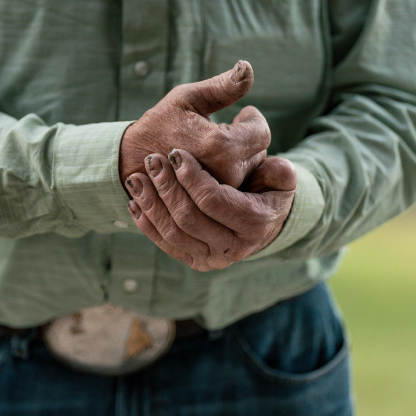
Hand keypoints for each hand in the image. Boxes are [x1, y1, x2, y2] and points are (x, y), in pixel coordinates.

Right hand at [119, 61, 269, 188]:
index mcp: (222, 147)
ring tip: (212, 146)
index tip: (243, 113)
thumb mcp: (187, 97)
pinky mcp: (215, 203)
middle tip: (222, 128)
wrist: (132, 162)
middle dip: (246, 137)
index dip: (254, 119)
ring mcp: (220, 193)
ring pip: (251, 169)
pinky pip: (239, 184)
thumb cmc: (160, 124)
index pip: (262, 132)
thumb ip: (222, 86)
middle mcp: (226, 175)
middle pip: (259, 152)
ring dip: (240, 155)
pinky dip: (231, 171)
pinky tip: (211, 162)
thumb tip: (248, 67)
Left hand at [125, 149, 296, 271]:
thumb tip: (276, 167)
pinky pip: (165, 244)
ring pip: (173, 233)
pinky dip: (146, 223)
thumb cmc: (268, 189)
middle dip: (167, 188)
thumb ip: (279, 171)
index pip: (214, 201)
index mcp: (255, 224)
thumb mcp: (281, 178)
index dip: (192, 177)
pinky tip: (134, 200)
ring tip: (136, 178)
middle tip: (151, 161)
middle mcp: (234, 248)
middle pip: (190, 219)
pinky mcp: (196, 261)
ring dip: (151, 205)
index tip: (175, 154)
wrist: (262, 221)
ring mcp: (213, 259)